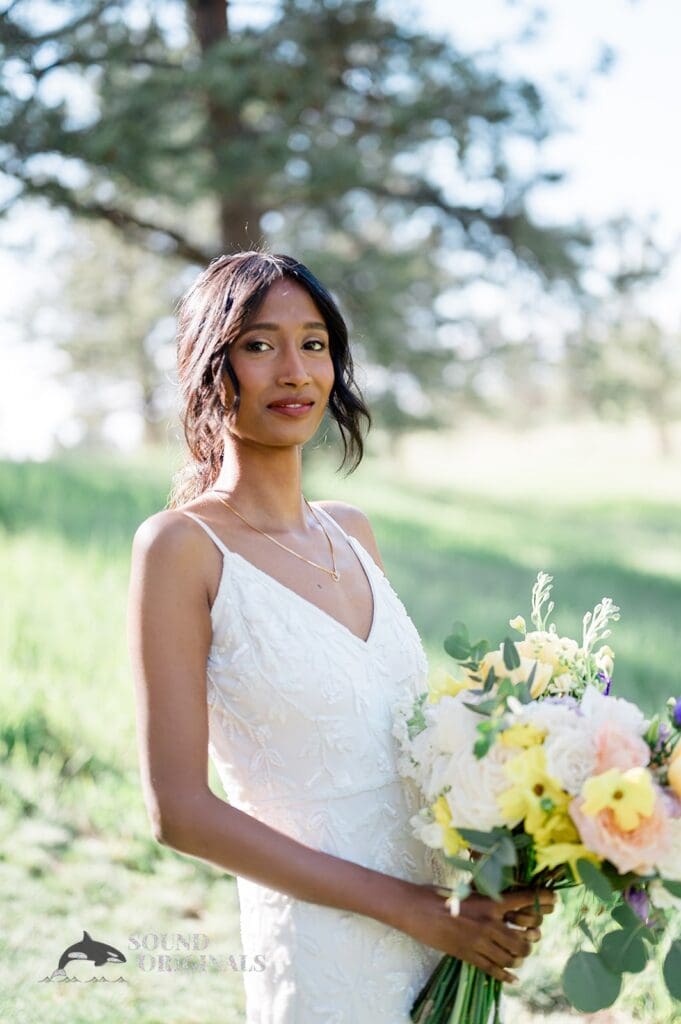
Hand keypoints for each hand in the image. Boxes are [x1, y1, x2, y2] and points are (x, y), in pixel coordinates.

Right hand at [393, 884, 556, 983]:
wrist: (416, 910)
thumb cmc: (439, 895)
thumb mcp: (466, 891)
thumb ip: (486, 898)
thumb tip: (504, 902)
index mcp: (489, 901)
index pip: (524, 900)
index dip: (542, 900)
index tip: (554, 901)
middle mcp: (489, 923)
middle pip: (523, 938)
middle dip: (530, 941)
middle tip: (530, 939)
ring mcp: (479, 942)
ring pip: (511, 957)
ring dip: (518, 958)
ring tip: (519, 955)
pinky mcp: (468, 956)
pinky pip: (493, 970)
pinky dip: (506, 975)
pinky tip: (512, 977)